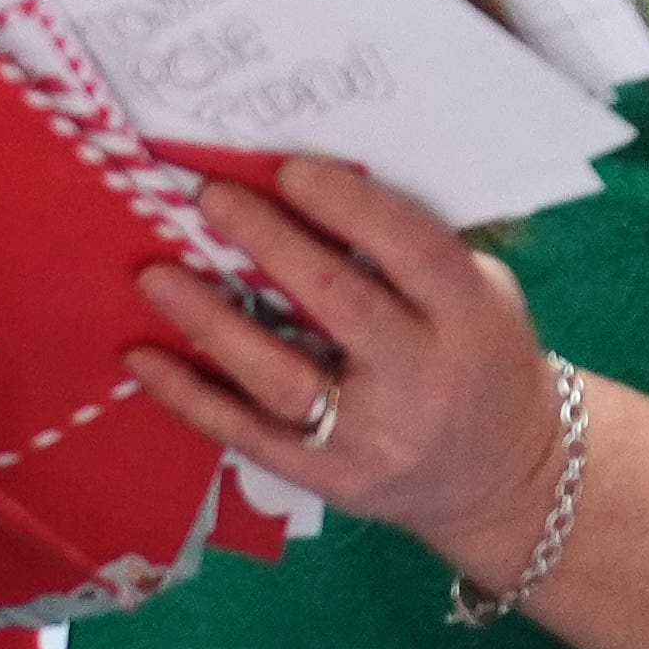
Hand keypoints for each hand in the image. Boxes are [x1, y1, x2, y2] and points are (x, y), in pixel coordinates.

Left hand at [124, 159, 567, 591]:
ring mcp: (371, 438)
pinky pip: (248, 435)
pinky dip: (189, 396)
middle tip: (208, 197)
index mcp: (469, 321)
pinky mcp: (328, 478)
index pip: (410, 251)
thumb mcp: (480, 295)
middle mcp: (422, 381)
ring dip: (210, 321)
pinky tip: (142, 358)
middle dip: (268, 242)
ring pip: (279, 375)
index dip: (347, 206)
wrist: (505, 478)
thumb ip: (409, 250)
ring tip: (155, 274)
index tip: (287, 169)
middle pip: (337, 303)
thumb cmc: (481, 358)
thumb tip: (303, 188)